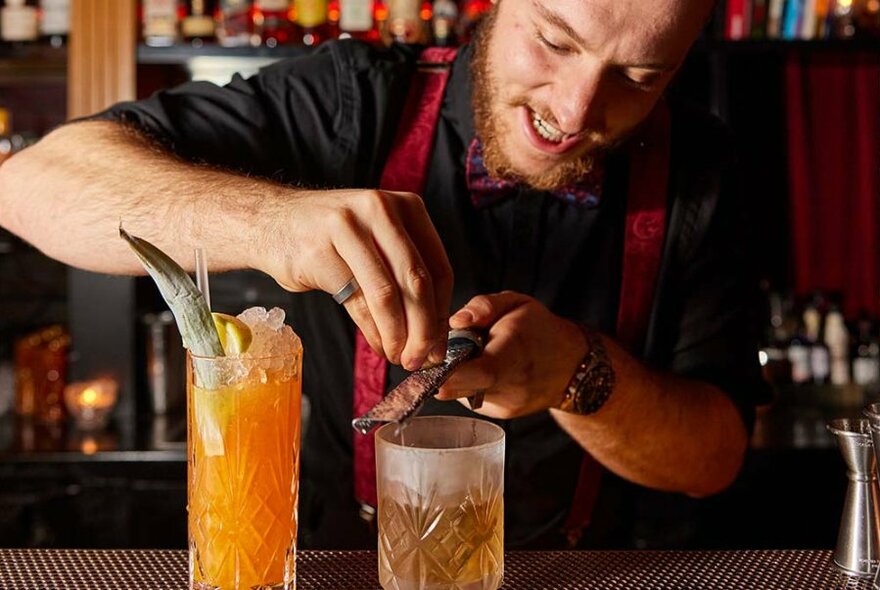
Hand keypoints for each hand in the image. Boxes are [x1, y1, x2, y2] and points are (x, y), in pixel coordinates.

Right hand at [255, 188, 452, 369]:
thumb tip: (433, 335)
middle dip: (424, 329)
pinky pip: (356, 302)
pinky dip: (372, 331)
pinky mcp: (320, 253)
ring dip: (397, 335)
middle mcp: (380, 210)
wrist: (271, 222)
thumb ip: (406, 274)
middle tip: (423, 358)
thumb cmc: (333, 237)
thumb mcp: (379, 241)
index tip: (440, 344)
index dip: (442, 313)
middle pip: (416, 282)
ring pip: (387, 294)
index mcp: (406, 206)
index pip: (439, 268)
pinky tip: (378, 344)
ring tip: (400, 356)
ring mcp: (348, 229)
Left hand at [436, 291, 587, 418]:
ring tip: (471, 357)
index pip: (478, 372)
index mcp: (514, 352)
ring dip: (454, 376)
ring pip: (459, 393)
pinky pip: (470, 398)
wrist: (571, 365)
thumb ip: (484, 306)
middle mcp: (511, 385)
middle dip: (438, 371)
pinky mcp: (500, 414)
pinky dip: (467, 384)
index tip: (425, 360)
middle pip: (459, 388)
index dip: (447, 371)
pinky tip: (482, 371)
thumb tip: (455, 321)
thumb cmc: (540, 329)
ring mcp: (506, 404)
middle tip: (437, 352)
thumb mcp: (517, 303)